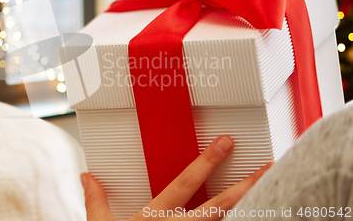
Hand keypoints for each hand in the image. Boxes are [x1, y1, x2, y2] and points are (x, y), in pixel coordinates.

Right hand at [80, 135, 272, 219]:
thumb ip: (96, 199)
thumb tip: (87, 176)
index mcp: (156, 216)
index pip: (186, 183)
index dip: (207, 162)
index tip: (226, 144)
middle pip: (217, 206)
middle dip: (242, 186)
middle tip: (266, 168)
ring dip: (248, 211)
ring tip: (272, 197)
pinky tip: (257, 219)